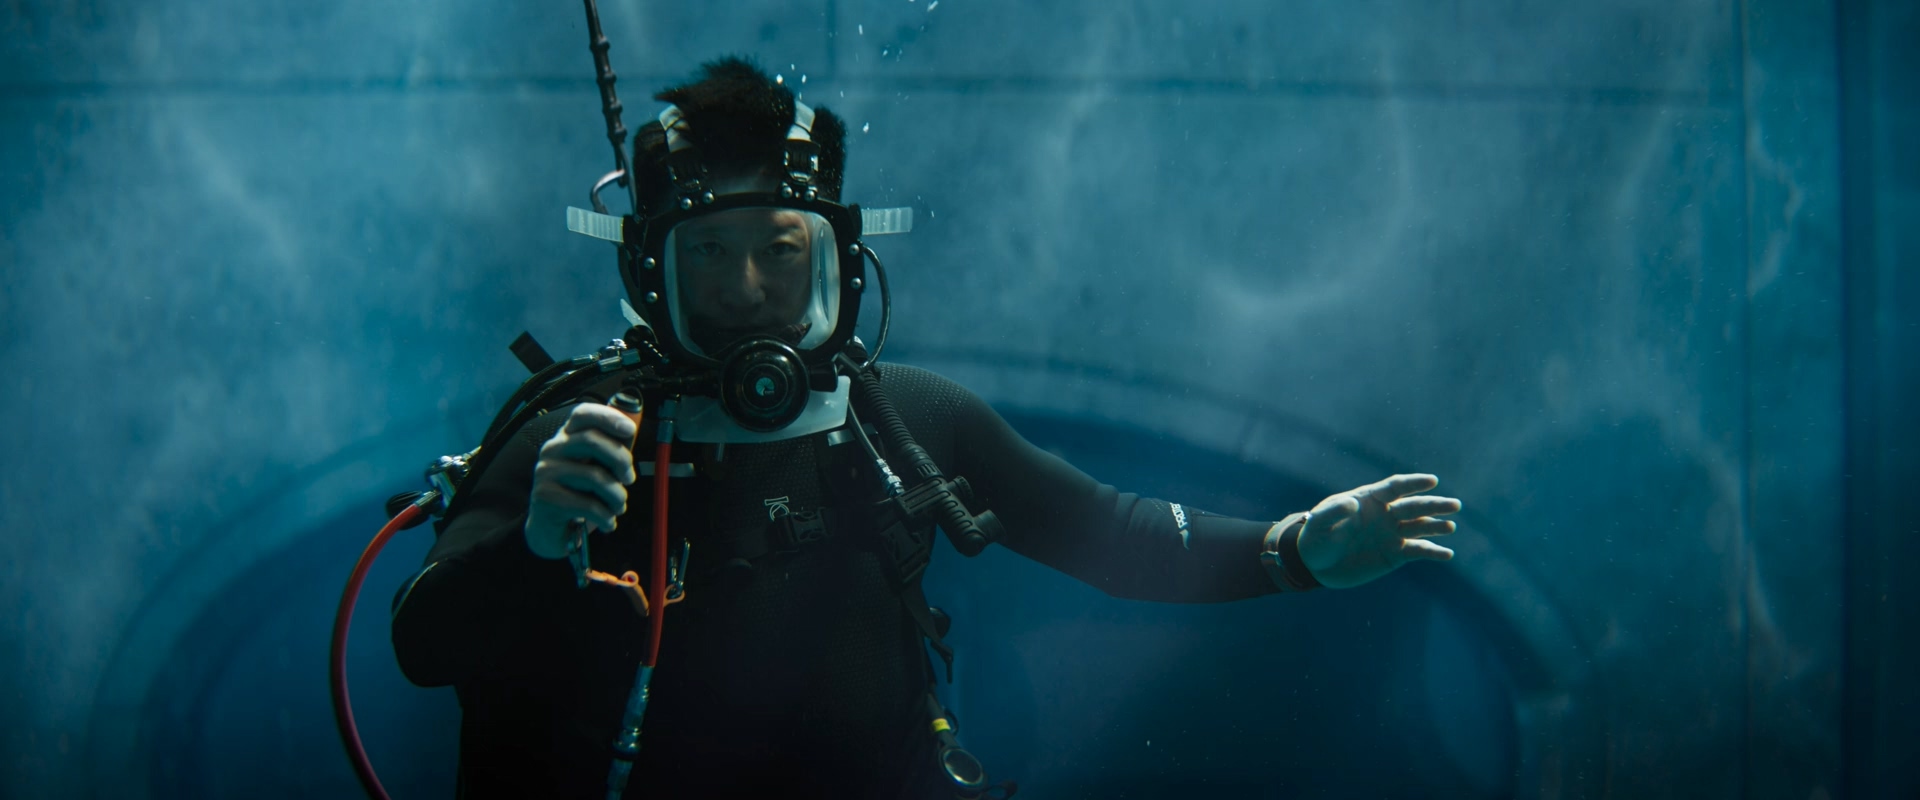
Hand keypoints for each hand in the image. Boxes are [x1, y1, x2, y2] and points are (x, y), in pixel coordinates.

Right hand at [523, 403, 638, 558]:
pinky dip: (606, 517)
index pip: (582, 414)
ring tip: (619, 507)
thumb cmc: (579, 496)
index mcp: (565, 437)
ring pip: (594, 476)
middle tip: (630, 479)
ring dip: (617, 496)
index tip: (630, 430)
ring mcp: (546, 472)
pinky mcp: (546, 497)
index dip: (607, 417)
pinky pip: (588, 504)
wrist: (549, 531)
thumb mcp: (595, 469)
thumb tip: (631, 432)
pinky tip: (608, 523)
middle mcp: (552, 450)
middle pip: (592, 441)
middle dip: (620, 460)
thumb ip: (610, 452)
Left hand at [1295, 473, 1460, 588]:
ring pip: (1421, 527)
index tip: (1433, 481)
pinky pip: (1418, 551)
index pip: (1395, 487)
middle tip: (1455, 506)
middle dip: (1434, 505)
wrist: (1315, 563)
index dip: (1414, 483)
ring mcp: (1392, 533)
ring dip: (1437, 526)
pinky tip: (1447, 554)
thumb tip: (1352, 504)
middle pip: (1414, 506)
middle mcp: (1386, 513)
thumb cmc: (1316, 535)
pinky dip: (1433, 552)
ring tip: (1450, 527)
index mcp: (1370, 499)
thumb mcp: (1320, 522)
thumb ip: (1334, 511)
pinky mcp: (1395, 554)